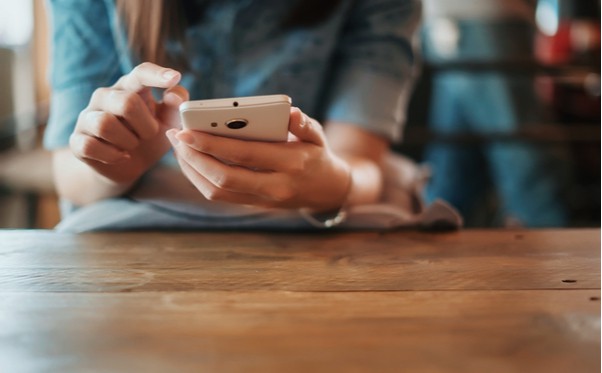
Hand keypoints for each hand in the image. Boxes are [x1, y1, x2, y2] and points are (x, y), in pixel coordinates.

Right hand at [70, 62, 188, 185]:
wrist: (128, 166)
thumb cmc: (149, 137)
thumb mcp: (168, 122)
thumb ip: (176, 106)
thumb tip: (174, 95)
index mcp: (130, 87)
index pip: (140, 73)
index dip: (157, 75)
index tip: (175, 77)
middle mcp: (105, 96)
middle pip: (126, 102)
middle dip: (146, 125)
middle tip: (150, 135)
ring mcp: (88, 117)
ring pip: (105, 124)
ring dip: (129, 141)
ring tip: (134, 145)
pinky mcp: (77, 140)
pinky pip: (90, 146)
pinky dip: (112, 155)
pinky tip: (122, 157)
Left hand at [166, 108, 350, 209]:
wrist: (327, 191)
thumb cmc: (317, 155)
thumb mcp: (317, 135)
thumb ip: (303, 124)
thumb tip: (290, 112)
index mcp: (291, 164)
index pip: (244, 155)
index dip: (211, 144)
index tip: (187, 131)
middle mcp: (275, 186)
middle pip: (224, 177)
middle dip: (194, 158)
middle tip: (175, 137)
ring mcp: (263, 200)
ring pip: (217, 191)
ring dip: (192, 169)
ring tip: (178, 147)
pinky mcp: (253, 205)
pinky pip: (220, 196)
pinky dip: (200, 179)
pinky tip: (190, 161)